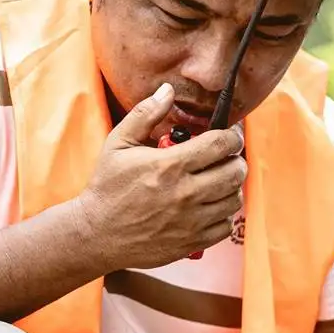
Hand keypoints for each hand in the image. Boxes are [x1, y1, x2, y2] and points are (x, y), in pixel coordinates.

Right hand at [72, 82, 248, 268]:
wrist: (97, 234)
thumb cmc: (107, 187)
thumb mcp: (118, 144)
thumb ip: (145, 114)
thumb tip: (168, 90)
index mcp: (170, 165)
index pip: (221, 144)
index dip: (233, 136)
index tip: (230, 135)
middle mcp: (186, 193)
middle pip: (236, 171)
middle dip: (236, 159)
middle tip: (226, 157)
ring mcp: (192, 220)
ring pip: (235, 198)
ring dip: (231, 186)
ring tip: (217, 180)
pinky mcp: (194, 241)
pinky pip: (226, 224)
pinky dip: (223, 213)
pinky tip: (209, 205)